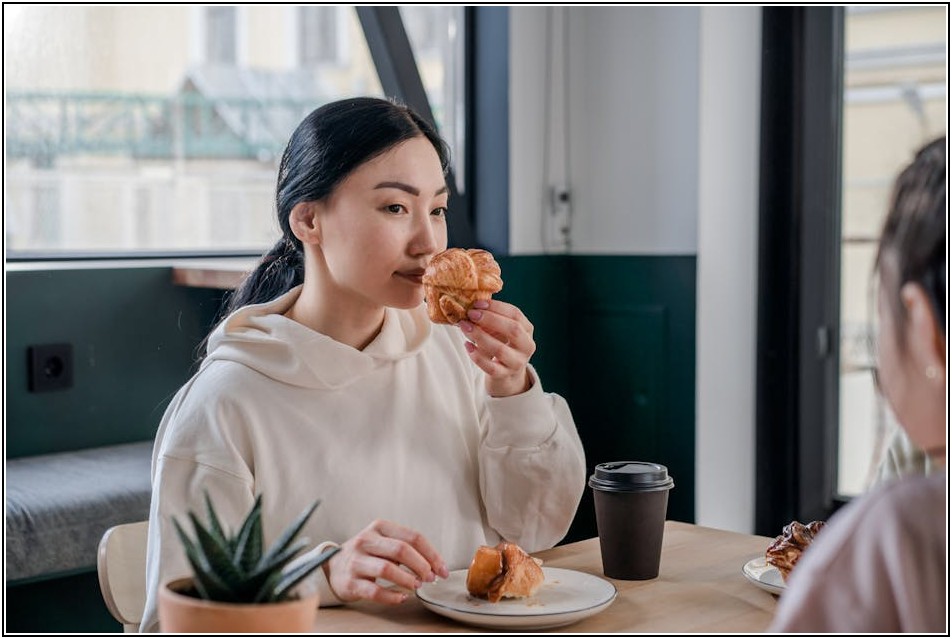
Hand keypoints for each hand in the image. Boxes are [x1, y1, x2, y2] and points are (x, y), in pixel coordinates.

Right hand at [325, 520, 448, 603]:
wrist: (332, 567)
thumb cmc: (367, 555)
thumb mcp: (384, 542)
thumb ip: (406, 549)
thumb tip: (435, 566)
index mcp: (380, 527)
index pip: (413, 536)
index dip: (431, 554)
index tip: (442, 569)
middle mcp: (366, 541)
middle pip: (401, 550)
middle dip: (422, 566)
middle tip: (431, 578)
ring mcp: (356, 561)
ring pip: (387, 569)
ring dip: (407, 579)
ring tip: (417, 586)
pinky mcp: (350, 582)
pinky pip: (374, 590)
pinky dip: (392, 596)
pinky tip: (402, 598)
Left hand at [457, 299, 535, 396]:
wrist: (506, 375)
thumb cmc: (501, 344)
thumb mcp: (501, 330)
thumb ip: (491, 318)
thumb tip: (472, 305)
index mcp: (527, 330)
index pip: (515, 314)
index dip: (496, 307)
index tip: (478, 303)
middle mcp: (526, 346)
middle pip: (513, 330)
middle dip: (490, 319)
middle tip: (471, 314)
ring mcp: (517, 363)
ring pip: (500, 349)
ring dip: (479, 336)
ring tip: (464, 327)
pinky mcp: (504, 376)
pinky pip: (490, 367)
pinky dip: (477, 356)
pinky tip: (467, 346)